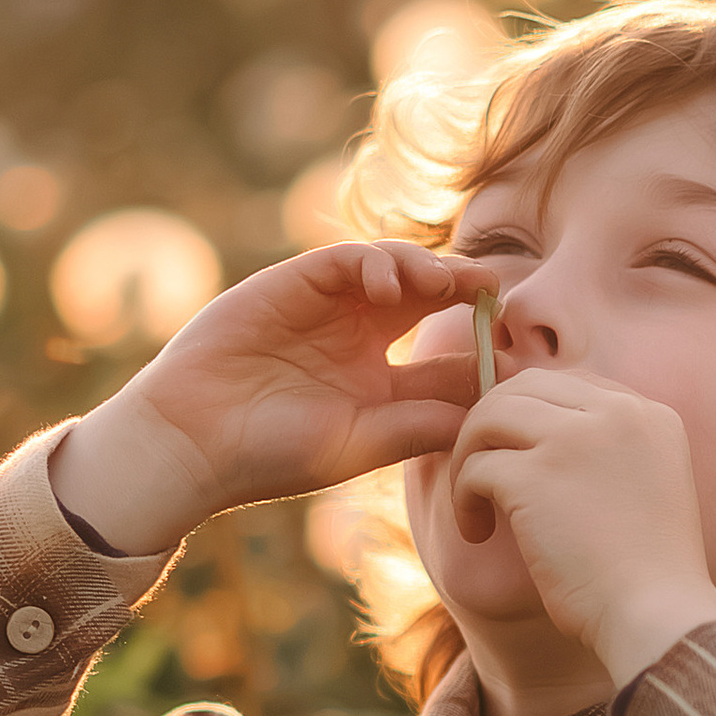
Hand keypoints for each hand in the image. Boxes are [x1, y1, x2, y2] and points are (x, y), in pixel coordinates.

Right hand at [52, 242, 496, 550]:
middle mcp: (362, 340)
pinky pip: (347, 259)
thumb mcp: (359, 444)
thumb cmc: (270, 456)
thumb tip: (490, 415)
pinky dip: (375, 263)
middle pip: (432, 302)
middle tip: (496, 292)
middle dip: (466, 293)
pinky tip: (390, 286)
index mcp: (382, 385)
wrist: (192, 442)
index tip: (522, 350)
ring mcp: (330, 309)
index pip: (449, 361)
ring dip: (427, 270)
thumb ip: (421, 425)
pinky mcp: (295, 282)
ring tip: (448, 282)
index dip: (487, 352)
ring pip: (397, 271)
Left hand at [447, 367, 715, 683]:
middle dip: (491, 428)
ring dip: (469, 458)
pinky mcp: (538, 475)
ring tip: (474, 505)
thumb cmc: (646, 577)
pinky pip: (476, 465)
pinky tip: (477, 532)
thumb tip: (534, 444)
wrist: (657, 617)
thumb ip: (606, 454)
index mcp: (651, 416)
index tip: (518, 460)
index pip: (570, 384)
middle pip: (524, 387)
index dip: (530, 418)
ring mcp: (577, 438)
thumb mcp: (644, 492)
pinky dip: (463, 497)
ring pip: (490, 415)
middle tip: (482, 476)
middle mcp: (619, 413)